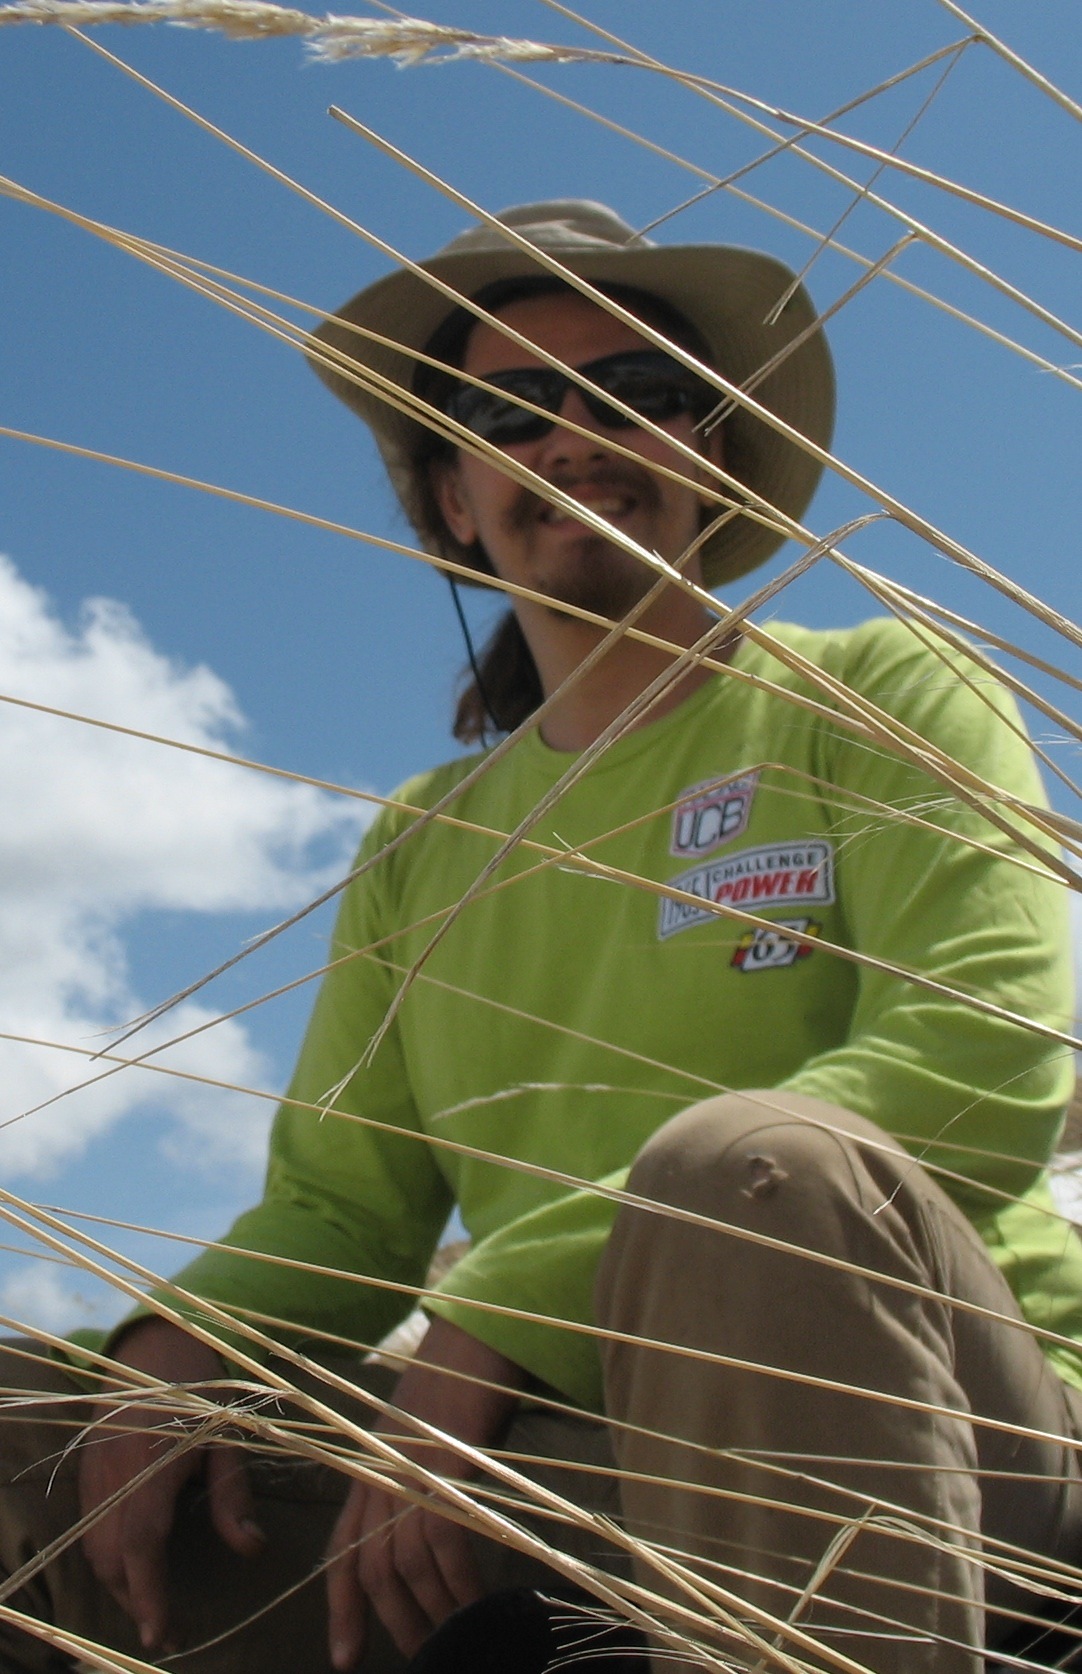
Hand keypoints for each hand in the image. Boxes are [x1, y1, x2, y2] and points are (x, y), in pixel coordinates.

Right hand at [78, 1317, 264, 1652]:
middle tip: (172, 1629)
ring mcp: (94, 1473)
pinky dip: (108, 1557)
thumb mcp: (229, 1437)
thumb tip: (252, 1550)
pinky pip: (88, 1528)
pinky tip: (135, 1567)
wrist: (156, 1344)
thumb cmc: (202, 1388)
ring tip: (155, 1605)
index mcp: (152, 1465)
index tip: (163, 1633)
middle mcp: (114, 1475)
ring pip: (94, 1548)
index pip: (141, 1545)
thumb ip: (235, 1495)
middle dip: (137, 1601)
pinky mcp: (87, 1471)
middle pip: (111, 1559)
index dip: (149, 1594)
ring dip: (121, 1583)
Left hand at [326, 1316, 524, 1667]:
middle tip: (424, 1653)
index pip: (342, 1549)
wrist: (476, 1333)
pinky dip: (459, 1578)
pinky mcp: (445, 1463)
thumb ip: (413, 1484)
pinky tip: (476, 1599)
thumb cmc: (458, 1383)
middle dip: (393, 1620)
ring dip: (432, 1608)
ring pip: (405, 1561)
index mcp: (367, 1467)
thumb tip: (431, 1543)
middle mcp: (380, 1472)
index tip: (346, 1657)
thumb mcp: (420, 1438)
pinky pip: (444, 1539)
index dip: (343, 1607)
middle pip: (371, 1566)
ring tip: (457, 1634)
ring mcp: (410, 1468)